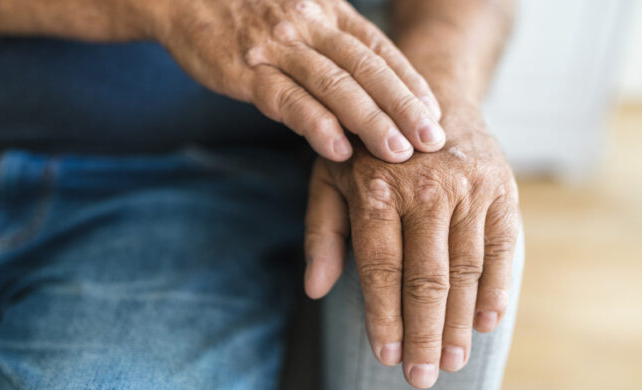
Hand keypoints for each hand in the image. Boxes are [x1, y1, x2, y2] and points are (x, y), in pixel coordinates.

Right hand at [153, 0, 444, 161]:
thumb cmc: (248, 10)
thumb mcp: (299, 12)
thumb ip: (334, 40)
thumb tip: (370, 84)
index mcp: (328, 12)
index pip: (380, 49)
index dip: (410, 83)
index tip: (435, 114)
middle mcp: (310, 25)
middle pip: (367, 68)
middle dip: (403, 107)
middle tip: (432, 141)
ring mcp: (278, 47)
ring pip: (334, 85)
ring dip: (369, 121)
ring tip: (397, 153)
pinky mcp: (246, 70)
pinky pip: (287, 100)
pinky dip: (316, 124)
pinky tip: (338, 150)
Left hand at [303, 105, 519, 387]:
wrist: (429, 96)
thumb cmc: (369, 149)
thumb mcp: (329, 179)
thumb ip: (322, 232)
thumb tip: (315, 289)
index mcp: (376, 188)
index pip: (380, 268)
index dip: (383, 318)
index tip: (386, 355)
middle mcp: (424, 188)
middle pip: (426, 279)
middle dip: (422, 334)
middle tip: (421, 377)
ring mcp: (468, 187)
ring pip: (465, 271)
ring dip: (458, 323)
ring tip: (450, 361)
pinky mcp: (501, 189)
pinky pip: (502, 249)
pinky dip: (496, 290)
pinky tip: (486, 323)